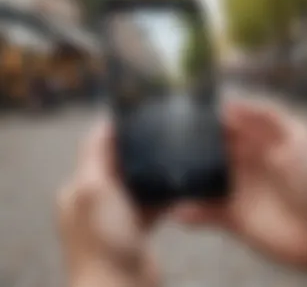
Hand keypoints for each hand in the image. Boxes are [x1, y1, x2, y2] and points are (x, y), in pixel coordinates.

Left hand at [57, 121, 161, 286]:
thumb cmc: (103, 240)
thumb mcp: (93, 189)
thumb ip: (95, 156)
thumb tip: (104, 124)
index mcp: (79, 188)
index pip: (96, 149)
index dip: (114, 131)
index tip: (136, 116)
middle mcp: (95, 200)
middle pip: (118, 165)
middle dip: (136, 151)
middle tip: (158, 136)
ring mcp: (116, 215)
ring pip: (136, 184)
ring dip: (151, 174)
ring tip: (170, 159)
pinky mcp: (134, 228)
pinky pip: (149, 204)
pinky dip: (161, 197)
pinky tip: (176, 189)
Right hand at [172, 101, 306, 269]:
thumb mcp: (301, 139)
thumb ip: (269, 119)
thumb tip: (232, 105)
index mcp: (257, 143)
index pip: (228, 125)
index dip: (208, 119)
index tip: (185, 112)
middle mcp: (243, 163)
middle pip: (210, 150)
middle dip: (189, 145)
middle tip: (164, 141)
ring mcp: (236, 189)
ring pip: (202, 180)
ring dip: (183, 178)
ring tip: (161, 173)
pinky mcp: (233, 217)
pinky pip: (206, 212)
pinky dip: (191, 212)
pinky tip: (176, 211)